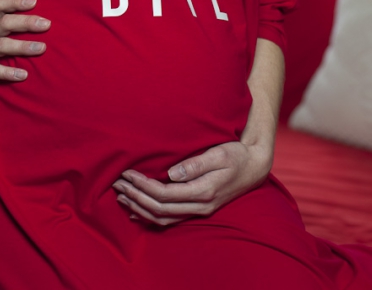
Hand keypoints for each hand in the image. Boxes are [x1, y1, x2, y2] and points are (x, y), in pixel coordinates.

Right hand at [0, 0, 49, 100]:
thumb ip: (4, 27)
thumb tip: (35, 19)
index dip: (15, 1)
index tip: (34, 2)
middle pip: (4, 23)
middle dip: (26, 22)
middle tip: (47, 24)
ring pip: (1, 45)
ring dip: (22, 46)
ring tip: (41, 48)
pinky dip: (8, 72)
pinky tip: (23, 75)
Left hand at [112, 140, 272, 225]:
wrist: (255, 166)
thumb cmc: (236, 154)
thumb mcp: (219, 153)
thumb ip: (196, 164)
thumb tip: (172, 173)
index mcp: (203, 191)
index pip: (165, 195)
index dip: (143, 186)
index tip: (127, 173)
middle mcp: (201, 206)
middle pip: (160, 209)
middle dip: (136, 197)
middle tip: (117, 184)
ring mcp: (200, 210)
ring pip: (164, 218)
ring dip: (140, 209)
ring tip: (121, 197)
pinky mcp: (198, 209)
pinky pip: (171, 219)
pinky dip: (151, 217)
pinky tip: (137, 212)